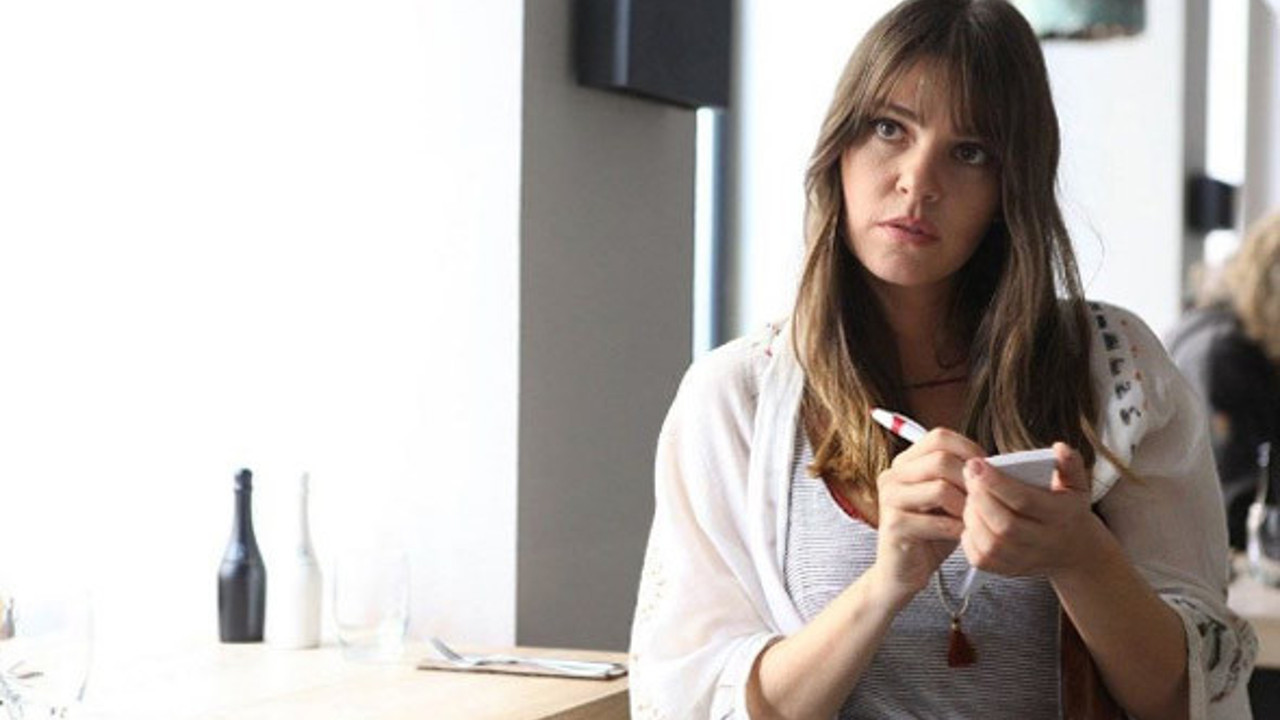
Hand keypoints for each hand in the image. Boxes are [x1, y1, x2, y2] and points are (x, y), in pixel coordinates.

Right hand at [871, 428, 984, 607]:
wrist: (903, 571)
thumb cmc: (930, 533)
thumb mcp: (947, 498)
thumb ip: (960, 477)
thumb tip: (993, 464)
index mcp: (904, 463)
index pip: (939, 437)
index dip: (968, 449)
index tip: (986, 470)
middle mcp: (892, 476)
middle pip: (940, 459)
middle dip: (970, 480)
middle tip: (983, 500)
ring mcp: (889, 499)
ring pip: (940, 488)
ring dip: (966, 506)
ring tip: (974, 519)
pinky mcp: (894, 525)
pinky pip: (937, 521)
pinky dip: (957, 529)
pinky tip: (963, 535)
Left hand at [959, 442, 1098, 578]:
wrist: (1074, 550)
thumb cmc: (1068, 510)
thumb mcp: (1077, 485)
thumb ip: (1070, 464)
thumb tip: (1059, 448)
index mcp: (1060, 517)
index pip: (1024, 501)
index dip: (996, 482)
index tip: (976, 463)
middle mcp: (1043, 542)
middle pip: (1004, 525)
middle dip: (979, 497)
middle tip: (968, 474)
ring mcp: (1025, 560)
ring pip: (989, 543)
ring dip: (972, 515)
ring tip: (970, 494)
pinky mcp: (1007, 570)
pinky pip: (980, 557)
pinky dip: (968, 536)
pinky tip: (971, 516)